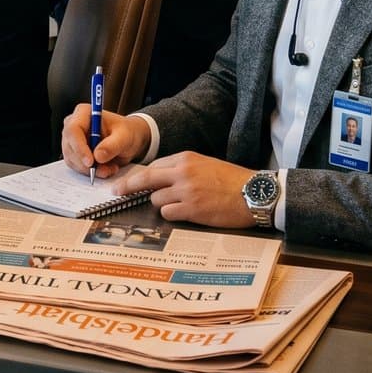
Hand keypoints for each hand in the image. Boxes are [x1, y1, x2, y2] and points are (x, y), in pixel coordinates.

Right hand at [60, 103, 150, 178]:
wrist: (127, 140)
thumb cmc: (126, 132)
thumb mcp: (125, 137)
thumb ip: (113, 145)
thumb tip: (98, 156)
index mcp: (84, 113)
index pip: (73, 130)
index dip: (79, 147)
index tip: (90, 162)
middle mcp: (74, 124)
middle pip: (69, 147)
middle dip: (86, 163)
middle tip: (104, 170)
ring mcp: (72, 139)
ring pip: (72, 159)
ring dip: (90, 169)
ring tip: (109, 168)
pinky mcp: (74, 152)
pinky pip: (76, 166)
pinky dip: (90, 172)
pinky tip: (105, 168)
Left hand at [121, 152, 257, 228]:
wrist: (254, 193)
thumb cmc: (231, 180)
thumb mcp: (205, 164)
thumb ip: (182, 168)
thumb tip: (159, 177)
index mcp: (185, 158)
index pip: (154, 165)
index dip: (140, 175)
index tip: (128, 181)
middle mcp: (182, 172)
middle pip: (145, 178)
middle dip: (128, 186)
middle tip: (117, 191)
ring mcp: (186, 191)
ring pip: (156, 199)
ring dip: (162, 204)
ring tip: (182, 205)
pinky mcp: (192, 209)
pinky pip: (168, 213)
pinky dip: (172, 214)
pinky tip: (186, 213)